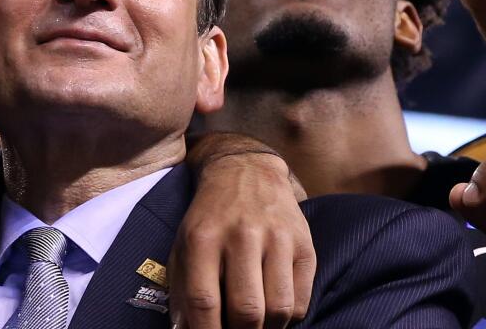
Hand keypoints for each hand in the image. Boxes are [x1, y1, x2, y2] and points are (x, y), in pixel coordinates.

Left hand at [169, 133, 315, 328]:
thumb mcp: (184, 244)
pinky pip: (301, 301)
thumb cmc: (210, 217)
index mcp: (204, 237)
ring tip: (255, 326)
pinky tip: (273, 310)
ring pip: (278, 309)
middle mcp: (242, 235)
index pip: (204, 301)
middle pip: (246, 310)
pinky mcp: (304, 243)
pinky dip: (287, 318)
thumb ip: (182, 289)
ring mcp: (277, 238)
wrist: (245, 172)